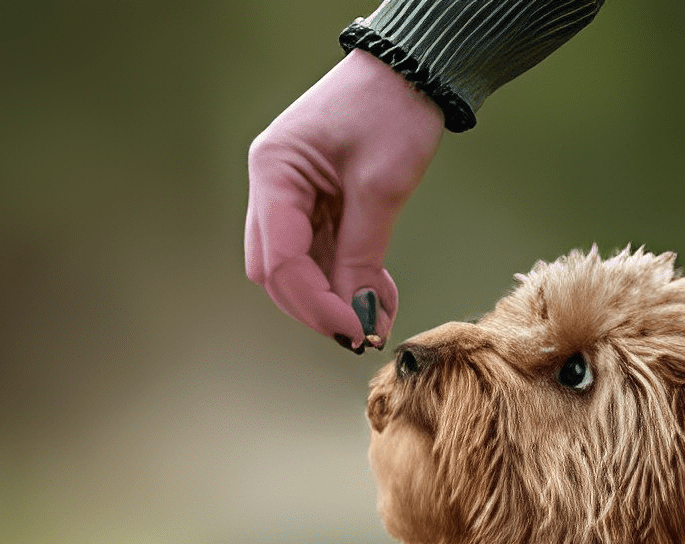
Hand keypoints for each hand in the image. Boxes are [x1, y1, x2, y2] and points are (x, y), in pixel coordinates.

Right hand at [246, 48, 443, 352]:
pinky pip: (321, 254)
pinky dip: (347, 278)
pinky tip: (380, 292)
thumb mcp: (382, 187)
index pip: (279, 260)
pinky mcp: (314, 203)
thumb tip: (358, 315)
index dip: (315, 304)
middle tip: (363, 330)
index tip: (355, 329)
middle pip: (277, 272)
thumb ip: (362, 255)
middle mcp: (272, 186)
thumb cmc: (393, 109)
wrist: (412, 70)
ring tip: (382, 313)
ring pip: (298, 269)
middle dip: (319, 306)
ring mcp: (290, 195)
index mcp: (274, 171)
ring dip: (337, 297)